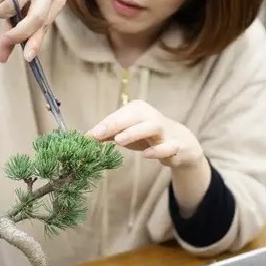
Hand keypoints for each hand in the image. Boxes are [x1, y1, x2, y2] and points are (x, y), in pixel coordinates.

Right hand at [0, 0, 66, 62]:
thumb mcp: (17, 19)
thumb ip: (12, 38)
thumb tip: (1, 60)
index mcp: (58, 0)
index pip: (46, 26)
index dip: (36, 42)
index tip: (28, 58)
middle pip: (37, 17)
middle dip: (19, 32)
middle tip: (6, 40)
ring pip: (14, 5)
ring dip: (1, 12)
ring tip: (1, 7)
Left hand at [86, 100, 203, 168]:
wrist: (179, 143)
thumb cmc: (145, 135)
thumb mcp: (125, 133)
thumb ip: (108, 134)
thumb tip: (86, 137)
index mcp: (137, 110)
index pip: (119, 115)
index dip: (104, 124)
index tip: (91, 135)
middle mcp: (151, 116)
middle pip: (133, 116)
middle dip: (115, 124)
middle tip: (99, 134)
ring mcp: (164, 130)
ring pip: (151, 127)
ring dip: (134, 132)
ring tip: (119, 140)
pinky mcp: (175, 145)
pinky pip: (168, 146)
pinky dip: (158, 150)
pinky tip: (146, 155)